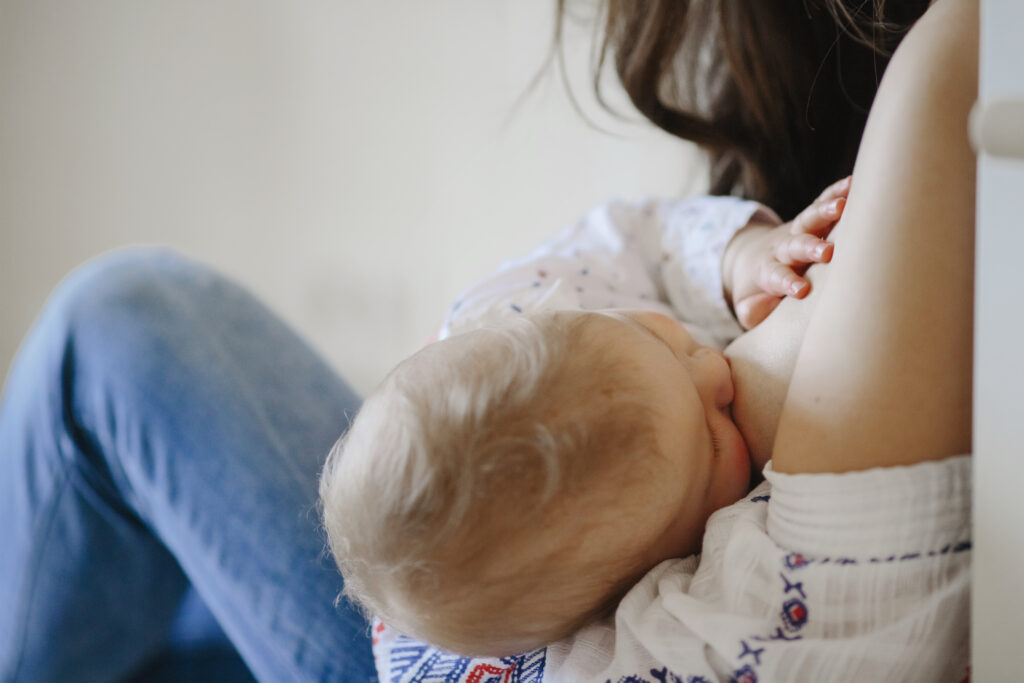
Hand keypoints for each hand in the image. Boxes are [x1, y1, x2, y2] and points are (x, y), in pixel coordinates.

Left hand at [723, 176, 850, 328]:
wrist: (751, 257)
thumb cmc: (757, 289)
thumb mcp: (748, 307)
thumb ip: (753, 310)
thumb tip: (765, 307)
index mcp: (767, 271)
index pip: (777, 276)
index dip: (788, 282)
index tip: (801, 290)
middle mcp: (782, 248)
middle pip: (795, 245)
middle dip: (810, 247)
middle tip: (827, 252)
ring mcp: (796, 230)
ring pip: (809, 219)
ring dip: (825, 212)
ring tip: (843, 205)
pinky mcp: (809, 219)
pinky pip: (821, 201)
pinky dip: (836, 191)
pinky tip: (853, 182)